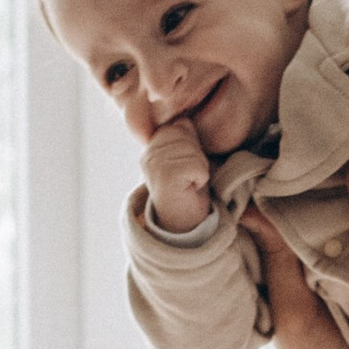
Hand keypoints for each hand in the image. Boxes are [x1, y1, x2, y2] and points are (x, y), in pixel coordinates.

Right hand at [143, 118, 215, 232]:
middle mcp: (147, 156)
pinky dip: (201, 178)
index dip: (191, 144)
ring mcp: (154, 166)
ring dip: (199, 168)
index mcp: (151, 148)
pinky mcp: (165, 178)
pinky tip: (191, 190)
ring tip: (190, 184)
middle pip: (186, 133)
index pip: (179, 125)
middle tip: (190, 177)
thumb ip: (183, 138)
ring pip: (193, 150)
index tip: (186, 168)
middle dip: (196, 154)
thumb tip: (184, 121)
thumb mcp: (185, 158)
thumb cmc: (188, 191)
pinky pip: (197, 165)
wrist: (184, 228)